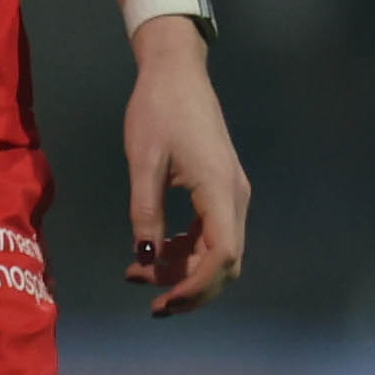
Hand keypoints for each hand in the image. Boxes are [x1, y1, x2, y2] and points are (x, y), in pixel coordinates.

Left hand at [123, 23, 247, 316]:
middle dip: (189, 287)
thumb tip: (145, 258)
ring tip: (139, 275)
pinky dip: (186, 250)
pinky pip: (209, 233)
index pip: (221, 256)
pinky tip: (155, 252)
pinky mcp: (220, 190)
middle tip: (149, 301)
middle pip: (224, 262)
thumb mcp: (144, 161)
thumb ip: (146, 212)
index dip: (197, 286)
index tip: (163, 301)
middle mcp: (235, 197)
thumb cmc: (157, 109)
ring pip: (217, 251)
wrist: (176, 72)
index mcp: (220, 190)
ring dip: (184, 270)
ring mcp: (230, 194)